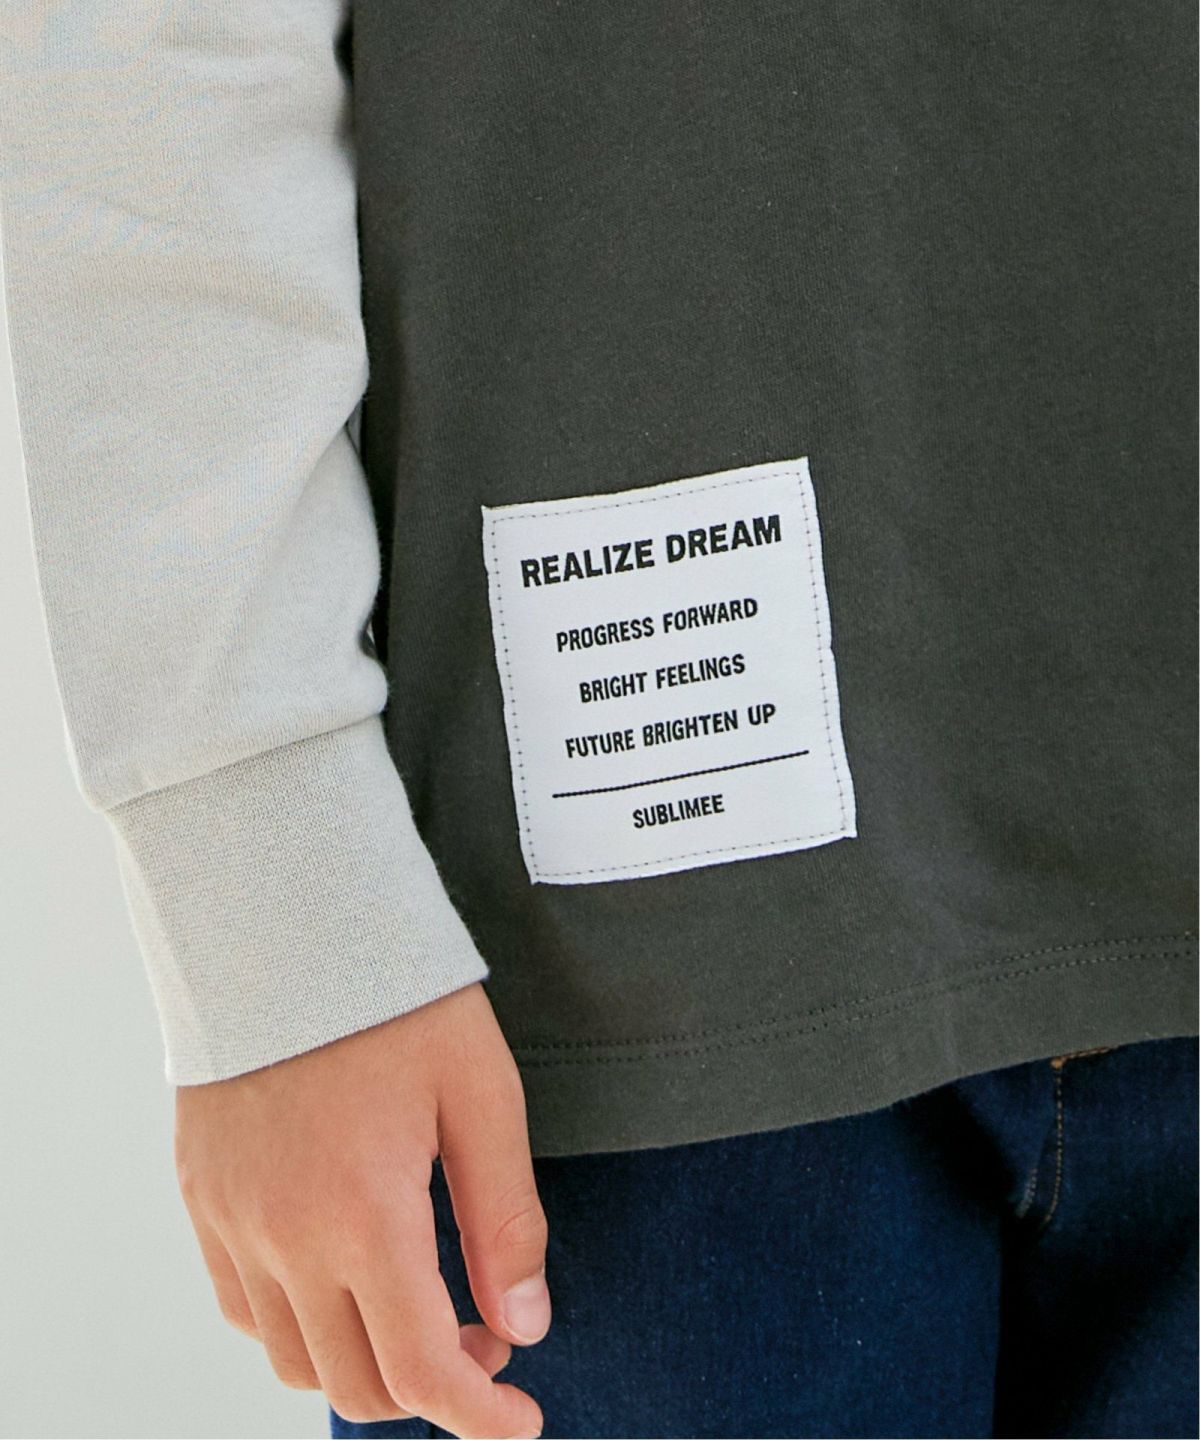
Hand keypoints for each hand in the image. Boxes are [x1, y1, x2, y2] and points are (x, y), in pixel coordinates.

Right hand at [174, 982, 548, 1437]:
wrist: (286, 921)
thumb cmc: (395, 997)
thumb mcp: (481, 1093)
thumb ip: (506, 1218)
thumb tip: (525, 1324)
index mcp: (364, 1213)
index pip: (420, 1371)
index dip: (479, 1416)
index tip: (521, 1422)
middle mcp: (285, 1237)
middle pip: (356, 1383)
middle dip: (432, 1385)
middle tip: (485, 1335)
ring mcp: (232, 1221)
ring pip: (293, 1359)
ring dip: (363, 1361)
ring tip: (419, 1302)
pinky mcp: (202, 1196)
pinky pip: (240, 1307)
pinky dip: (296, 1325)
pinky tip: (342, 1278)